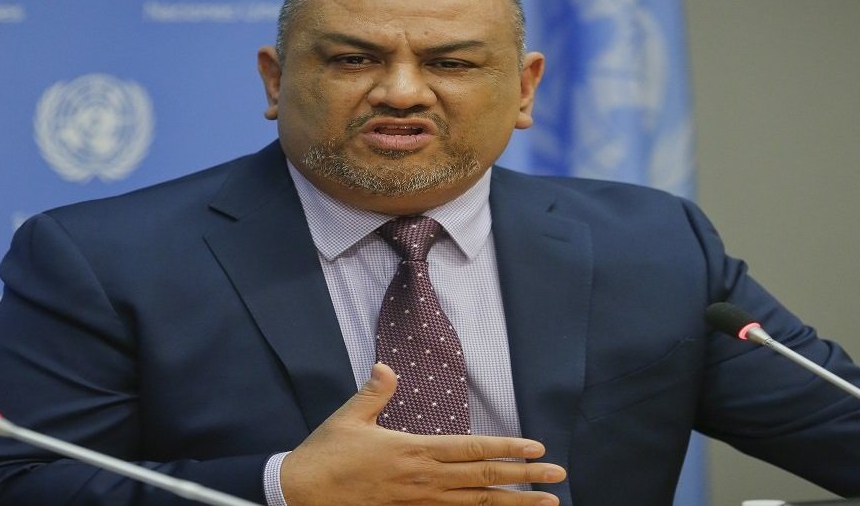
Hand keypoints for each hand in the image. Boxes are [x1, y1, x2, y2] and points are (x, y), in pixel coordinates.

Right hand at [280, 363, 565, 505]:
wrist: (301, 494)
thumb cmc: (326, 454)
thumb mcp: (349, 417)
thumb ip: (374, 391)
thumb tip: (386, 366)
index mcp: (413, 449)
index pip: (471, 450)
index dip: (506, 449)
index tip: (537, 449)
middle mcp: (423, 479)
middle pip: (483, 481)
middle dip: (524, 479)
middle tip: (558, 477)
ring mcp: (418, 502)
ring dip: (512, 505)